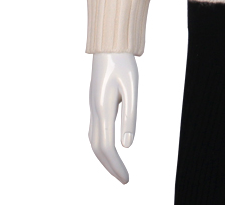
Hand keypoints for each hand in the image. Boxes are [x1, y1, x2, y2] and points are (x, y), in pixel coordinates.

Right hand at [89, 52, 137, 183]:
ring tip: (118, 169)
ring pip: (93, 140)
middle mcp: (94, 110)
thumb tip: (127, 146)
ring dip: (104, 158)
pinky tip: (109, 149)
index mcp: (102, 108)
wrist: (109, 44)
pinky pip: (94, 131)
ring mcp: (92, 106)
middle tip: (124, 180)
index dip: (116, 165)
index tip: (126, 179)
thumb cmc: (123, 63)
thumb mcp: (131, 87)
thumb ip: (130, 115)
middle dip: (110, 166)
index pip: (106, 147)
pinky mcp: (95, 102)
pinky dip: (100, 146)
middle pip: (98, 148)